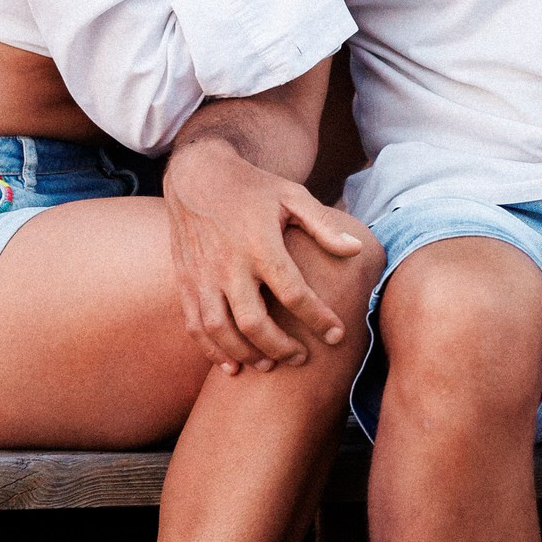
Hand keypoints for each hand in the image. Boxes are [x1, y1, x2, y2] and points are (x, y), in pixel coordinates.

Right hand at [163, 136, 367, 373]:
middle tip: (301, 358)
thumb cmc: (253, 186)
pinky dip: (211, 351)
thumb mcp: (292, 195)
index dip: (318, 318)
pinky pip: (194, 326)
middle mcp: (228, 264)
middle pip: (255, 322)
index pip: (293, 293)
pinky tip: (231, 366)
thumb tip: (356, 250)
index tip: (337, 334)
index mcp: (260, 244)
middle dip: (281, 348)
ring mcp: (202, 275)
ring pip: (221, 331)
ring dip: (246, 354)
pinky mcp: (186, 281)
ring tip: (268, 365)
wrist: (196, 175)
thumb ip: (324, 226)